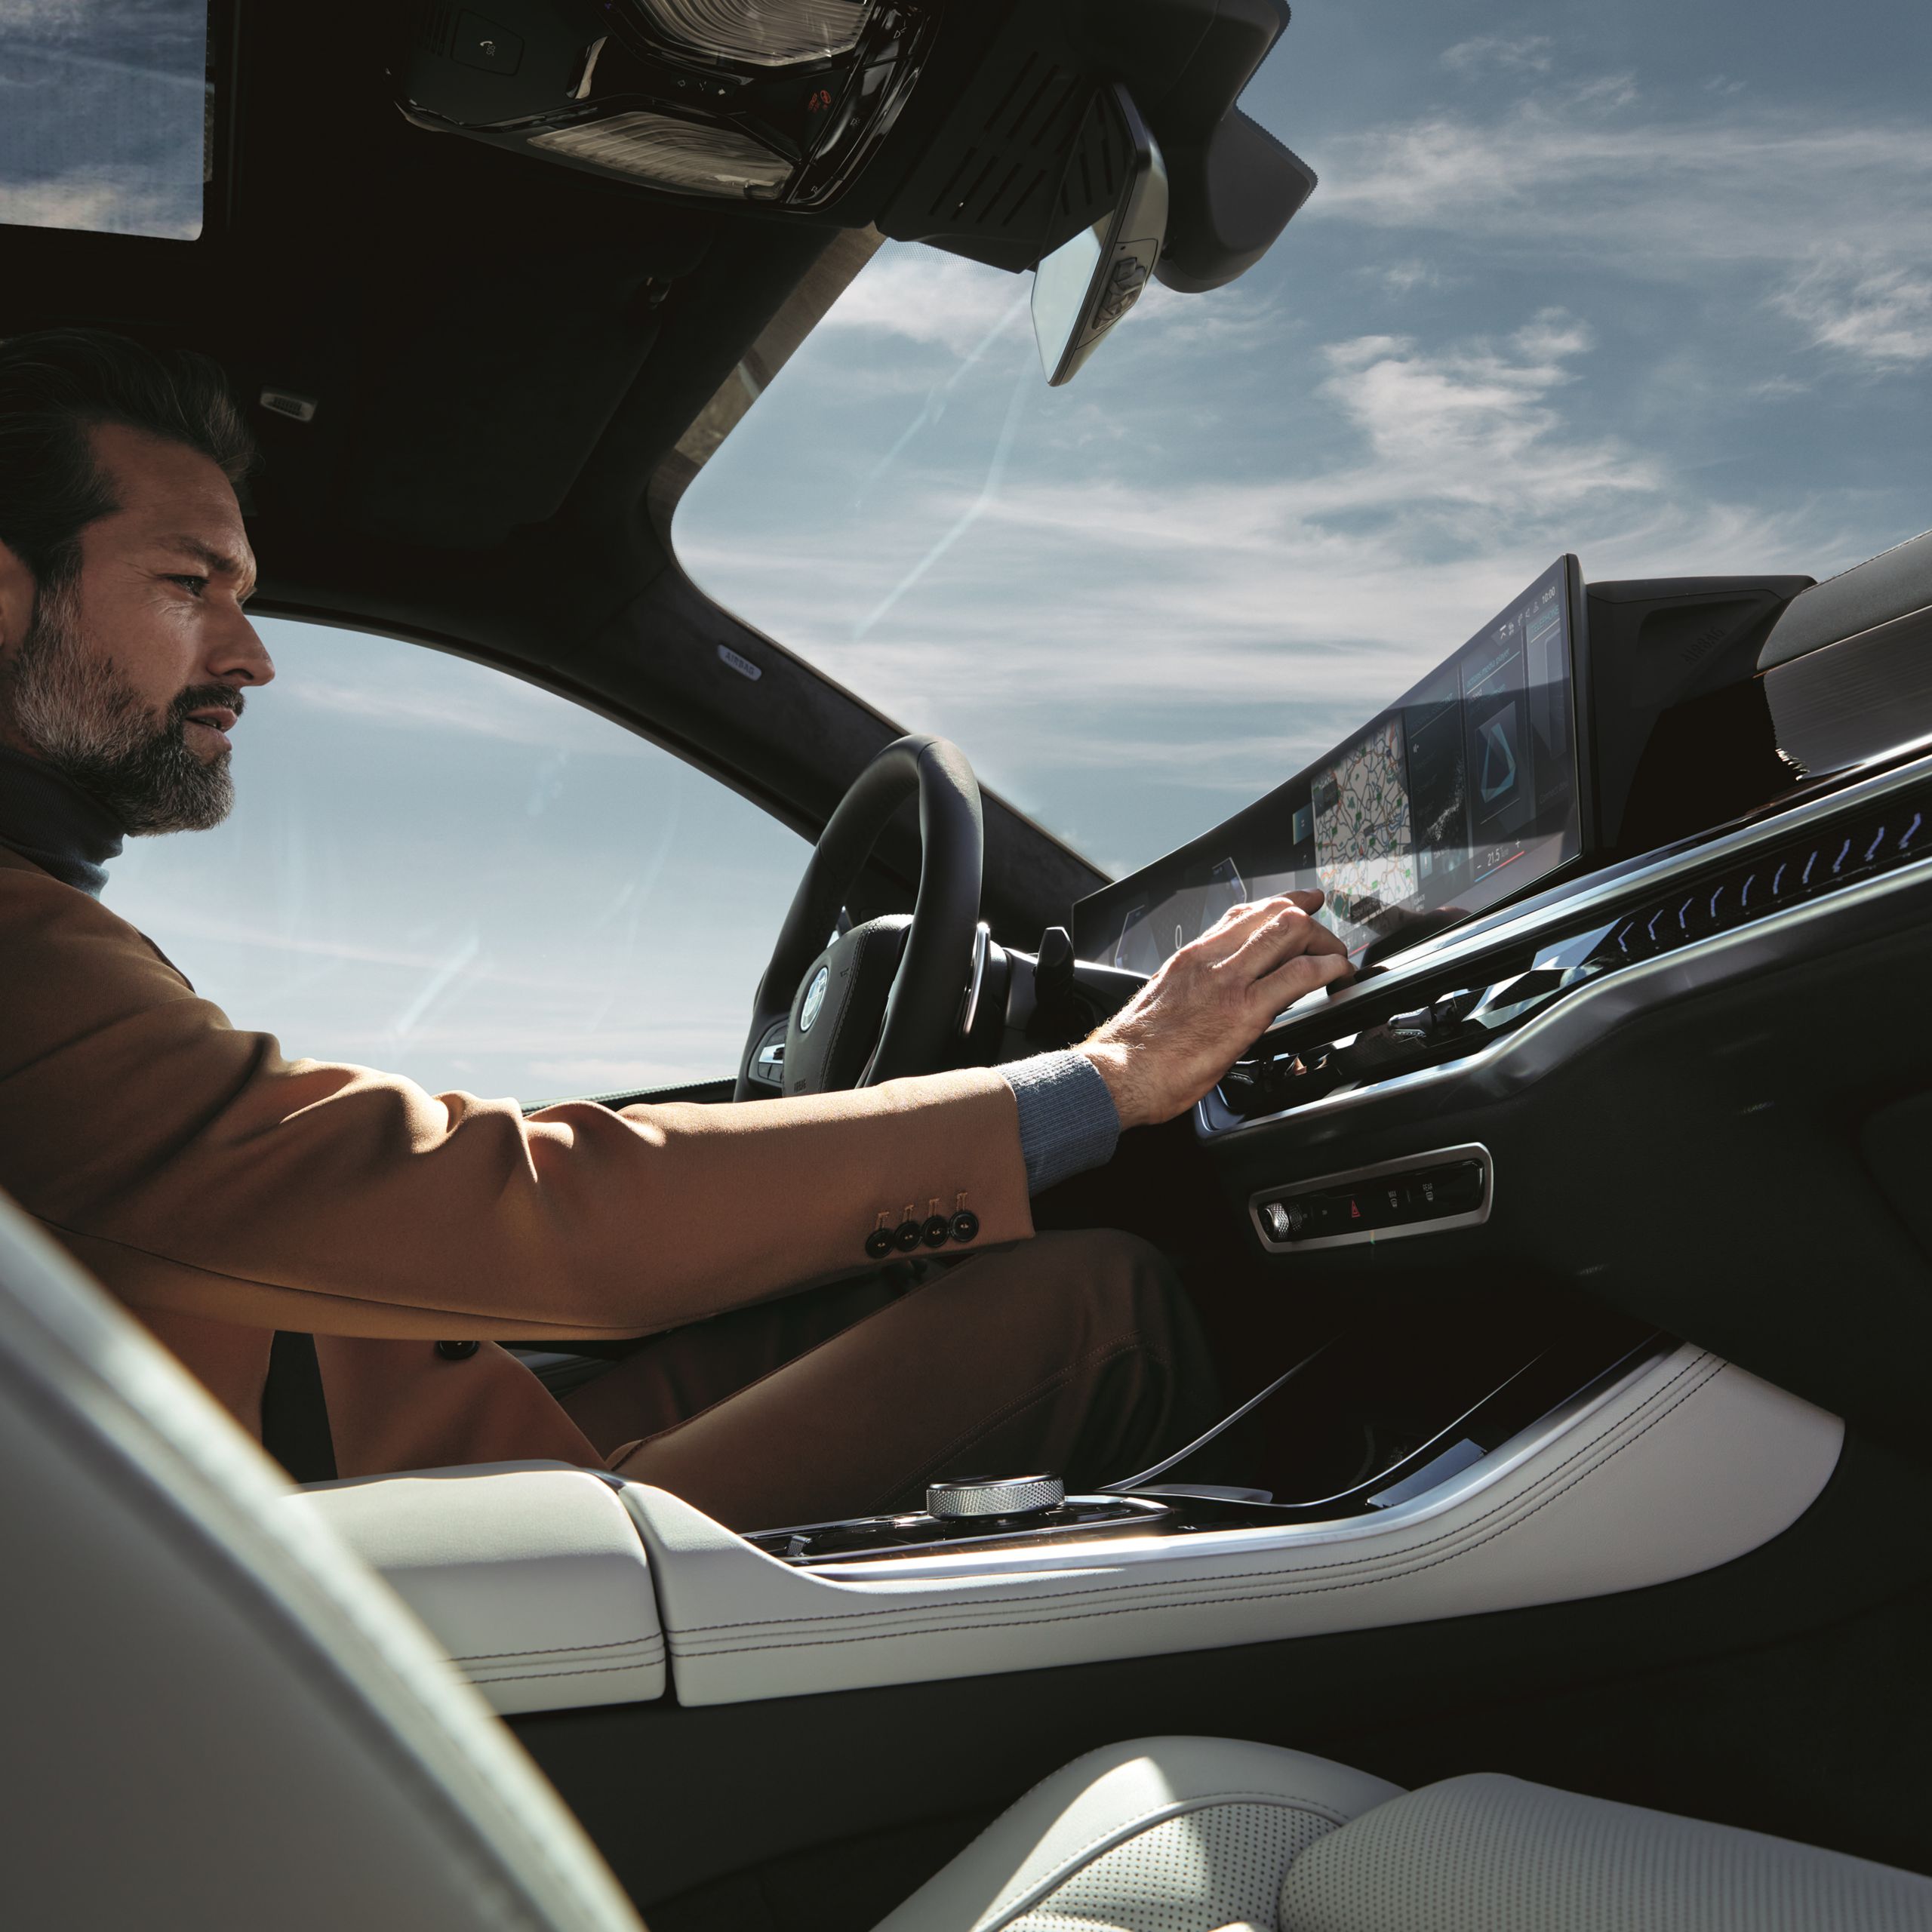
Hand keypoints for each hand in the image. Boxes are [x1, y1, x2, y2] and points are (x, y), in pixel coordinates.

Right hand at [1077, 893, 1352, 1129]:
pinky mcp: (1244, 1011)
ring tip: (1336, 962)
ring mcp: (1228, 981)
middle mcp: (1210, 958)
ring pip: (1289, 930)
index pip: (1243, 913)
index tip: (1303, 904)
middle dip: (1311, 923)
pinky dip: (1327, 968)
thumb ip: (1196, 989)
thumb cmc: (1136, 1050)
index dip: (1282, 903)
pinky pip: (1298, 974)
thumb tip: (1217, 996)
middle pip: (1273, 913)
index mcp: (1191, 956)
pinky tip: (1336, 976)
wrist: (1118, 1073)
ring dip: (1324, 942)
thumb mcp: (1166, 1001)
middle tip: (1327, 943)